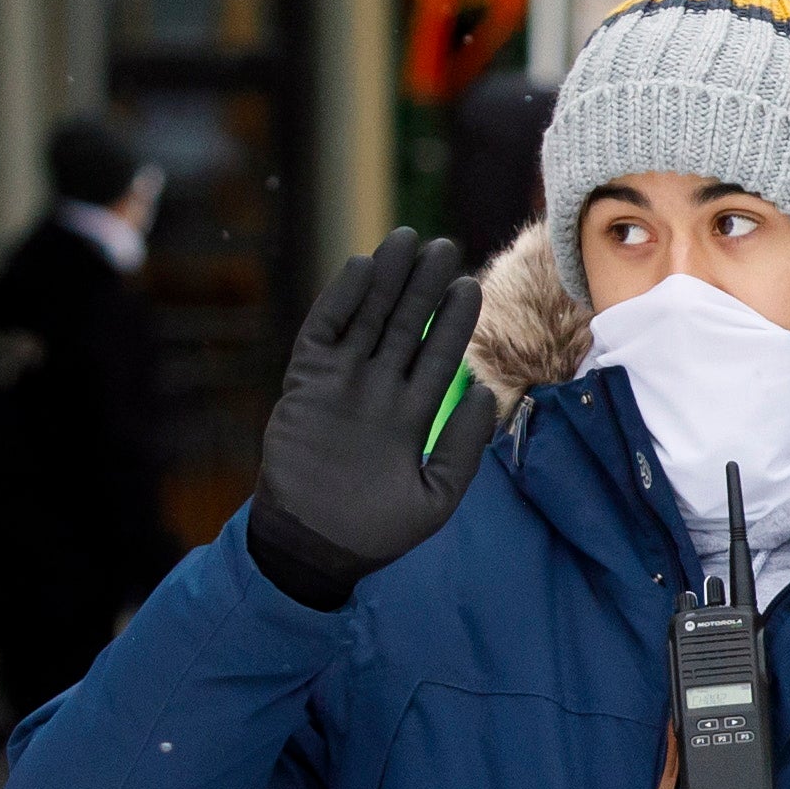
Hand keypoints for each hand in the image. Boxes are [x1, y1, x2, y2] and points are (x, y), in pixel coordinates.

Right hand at [247, 233, 498, 609]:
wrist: (314, 548)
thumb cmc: (377, 532)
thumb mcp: (436, 496)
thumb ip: (463, 447)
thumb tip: (484, 393)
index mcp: (412, 413)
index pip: (438, 355)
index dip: (453, 320)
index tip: (469, 284)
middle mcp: (379, 390)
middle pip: (405, 325)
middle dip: (423, 286)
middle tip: (442, 244)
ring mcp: (341, 383)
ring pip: (368, 319)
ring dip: (386, 281)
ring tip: (404, 241)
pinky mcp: (305, 383)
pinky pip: (324, 333)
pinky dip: (341, 301)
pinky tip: (361, 269)